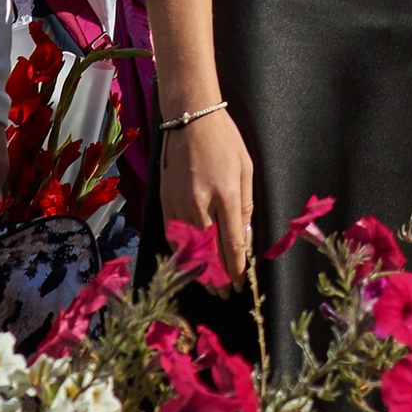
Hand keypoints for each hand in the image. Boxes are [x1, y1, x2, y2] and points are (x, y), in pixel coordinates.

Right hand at [158, 105, 256, 284]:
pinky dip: (181, 253)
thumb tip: (243, 239)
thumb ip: (245, 207)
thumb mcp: (246, 169)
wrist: (190, 118)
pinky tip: (190, 263)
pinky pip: (173, 236)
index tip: (239, 283)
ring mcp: (179, 204)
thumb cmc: (224, 140)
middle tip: (226, 294)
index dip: (235, 268)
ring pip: (188, 249)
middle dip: (218, 277)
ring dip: (199, 271)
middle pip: (208, 253)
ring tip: (210, 285)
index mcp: (226, 194)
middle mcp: (200, 203)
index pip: (230, 244)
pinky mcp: (165, 201)